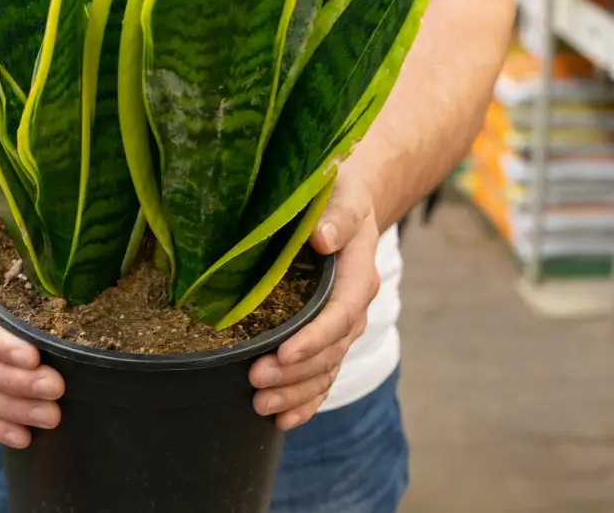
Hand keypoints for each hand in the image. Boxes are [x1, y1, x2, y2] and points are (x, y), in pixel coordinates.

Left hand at [249, 168, 381, 429]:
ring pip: (325, 370)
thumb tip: (323, 238)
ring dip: (296, 392)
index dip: (314, 337)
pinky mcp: (327, 337)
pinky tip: (283, 420)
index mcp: (358, 274)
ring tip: (261, 405)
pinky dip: (306, 401)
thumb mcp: (340, 193)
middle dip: (294, 371)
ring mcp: (341, 326)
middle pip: (330, 350)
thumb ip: (336, 215)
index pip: (341, 313)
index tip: (283, 352)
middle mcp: (353, 306)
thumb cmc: (336, 193)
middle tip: (255, 380)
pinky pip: (323, 376)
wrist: (343, 203)